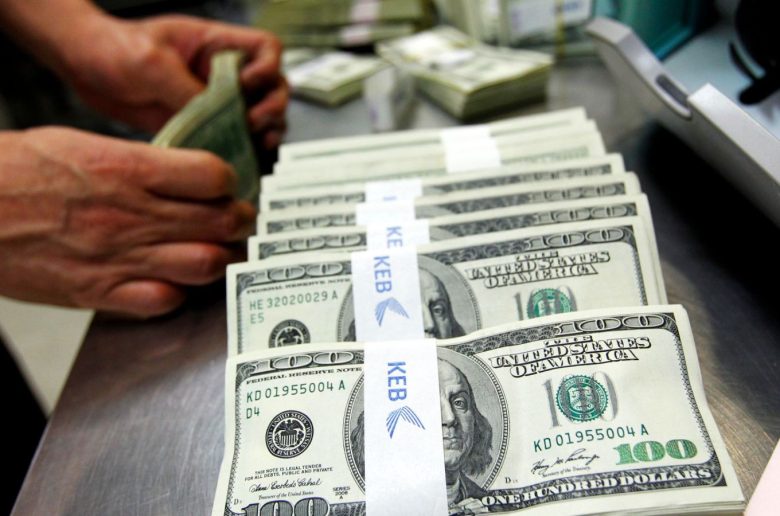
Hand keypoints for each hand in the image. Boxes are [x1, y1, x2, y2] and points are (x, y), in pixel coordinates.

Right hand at [0, 127, 255, 316]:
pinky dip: (178, 293)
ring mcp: (117, 257)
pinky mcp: (98, 292)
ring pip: (204, 264)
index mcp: (126, 169)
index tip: (226, 186)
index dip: (228, 181)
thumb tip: (185, 175)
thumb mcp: (84, 146)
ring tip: (217, 250)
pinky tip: (174, 280)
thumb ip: (141, 163)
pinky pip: (163, 301)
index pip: (212, 176)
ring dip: (219, 257)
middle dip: (238, 220)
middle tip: (238, 219)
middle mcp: (130, 214)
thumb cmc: (16, 172)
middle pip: (220, 222)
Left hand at [58, 12, 287, 148]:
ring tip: (256, 143)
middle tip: (254, 123)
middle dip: (272, 107)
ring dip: (265, 132)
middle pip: (272, 88)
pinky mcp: (200, 125)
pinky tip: (237, 158)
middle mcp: (221, 73)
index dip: (267, 68)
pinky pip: (231, 139)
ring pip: (259, 117)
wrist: (82, 66)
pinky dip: (241, 150)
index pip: (266, 49)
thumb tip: (213, 116)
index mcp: (216, 45)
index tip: (248, 84)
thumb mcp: (151, 63)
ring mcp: (213, 101)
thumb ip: (185, 90)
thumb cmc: (112, 46)